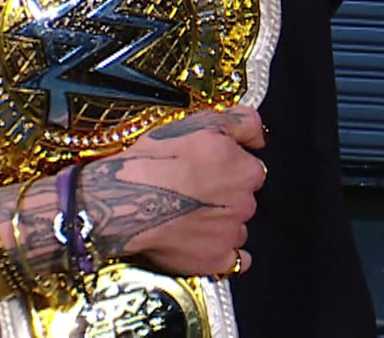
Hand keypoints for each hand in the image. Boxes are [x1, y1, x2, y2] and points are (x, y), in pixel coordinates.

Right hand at [75, 105, 267, 277]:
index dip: (229, 168)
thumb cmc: (156, 161)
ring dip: (221, 224)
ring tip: (189, 216)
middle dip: (224, 196)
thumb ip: (243, 123)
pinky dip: (223, 254)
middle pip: (243, 199)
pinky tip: (205, 244)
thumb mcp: (202, 122)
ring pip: (236, 227)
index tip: (210, 168)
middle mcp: (246, 203)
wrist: (122, 201)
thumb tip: (260, 135)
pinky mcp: (215, 259)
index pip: (250, 169)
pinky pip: (235, 261)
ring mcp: (231, 234)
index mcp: (247, 170)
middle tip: (194, 192)